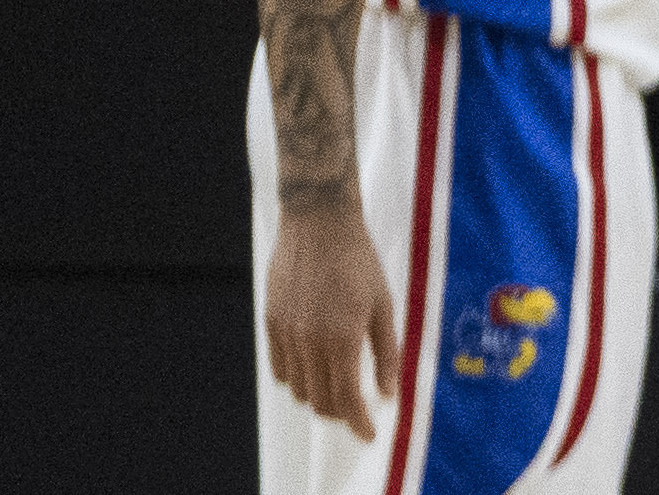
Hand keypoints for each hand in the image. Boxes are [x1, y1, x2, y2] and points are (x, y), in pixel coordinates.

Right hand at [263, 199, 398, 436]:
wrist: (318, 224)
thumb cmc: (359, 261)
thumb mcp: (384, 304)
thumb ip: (386, 352)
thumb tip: (388, 393)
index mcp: (341, 338)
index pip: (346, 398)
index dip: (358, 422)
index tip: (369, 434)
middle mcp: (309, 341)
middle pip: (320, 400)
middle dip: (341, 413)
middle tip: (358, 410)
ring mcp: (286, 334)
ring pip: (299, 389)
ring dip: (319, 397)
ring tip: (338, 388)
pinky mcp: (271, 324)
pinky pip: (280, 369)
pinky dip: (297, 379)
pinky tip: (313, 370)